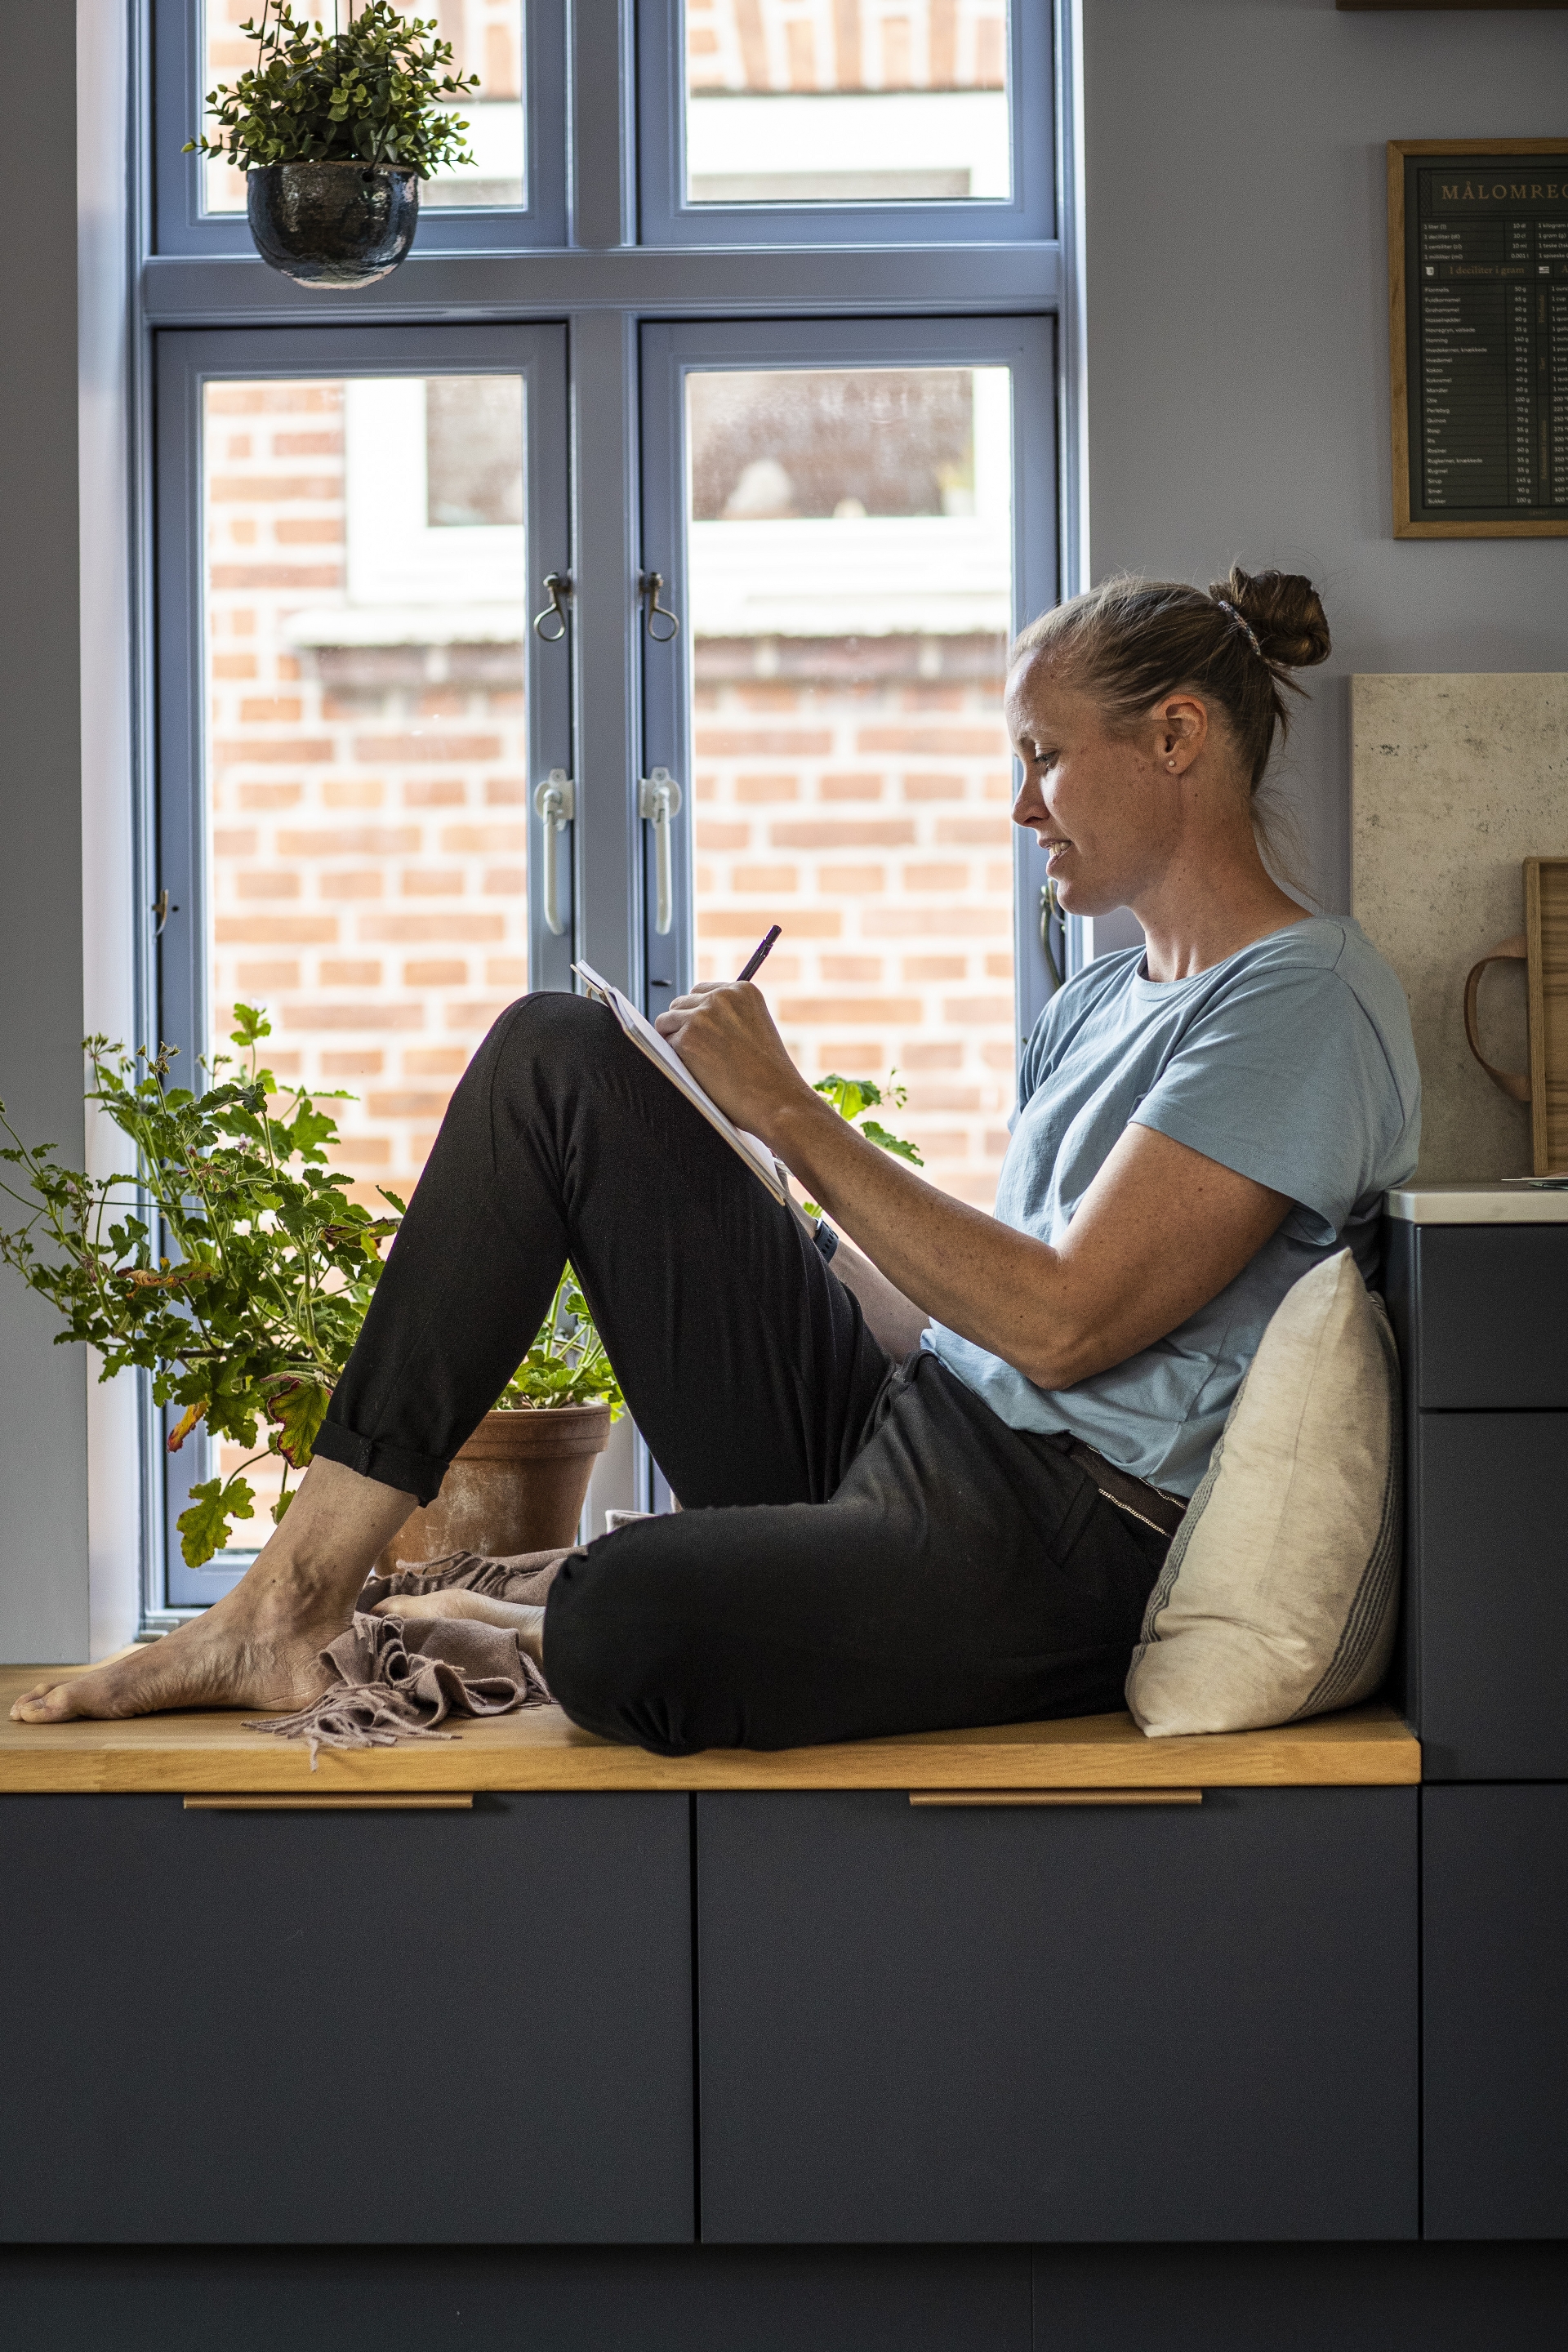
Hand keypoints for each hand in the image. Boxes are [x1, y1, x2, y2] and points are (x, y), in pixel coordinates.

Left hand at [655, 982, 818, 1142]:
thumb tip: (694, 1018)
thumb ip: (730, 1017)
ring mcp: (702, 1016)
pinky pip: (664, 1044)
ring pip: (667, 1020)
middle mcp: (721, 997)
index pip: (702, 992)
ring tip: (699, 1063)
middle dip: (684, 1026)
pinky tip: (698, 1071)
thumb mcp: (757, 1029)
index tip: (705, 1034)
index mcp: (743, 990)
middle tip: (700, 1052)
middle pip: (681, 1003)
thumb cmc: (769, 1075)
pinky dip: (674, 1059)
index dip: (699, 1014)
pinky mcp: (687, 1038)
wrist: (776, 1099)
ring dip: (676, 1040)